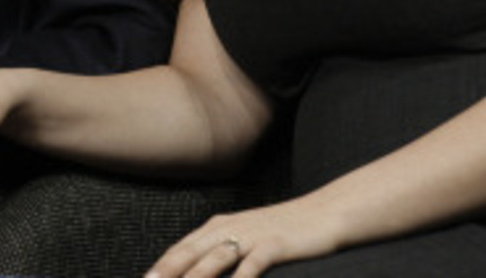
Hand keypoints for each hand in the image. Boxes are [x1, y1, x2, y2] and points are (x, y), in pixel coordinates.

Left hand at [144, 199, 342, 277]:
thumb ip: (221, 251)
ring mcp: (251, 235)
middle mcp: (229, 229)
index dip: (160, 267)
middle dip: (167, 273)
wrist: (325, 212)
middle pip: (189, 255)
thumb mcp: (246, 235)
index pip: (180, 250)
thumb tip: (198, 270)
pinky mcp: (274, 244)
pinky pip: (252, 264)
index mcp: (218, 227)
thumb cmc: (284, 229)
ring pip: (213, 260)